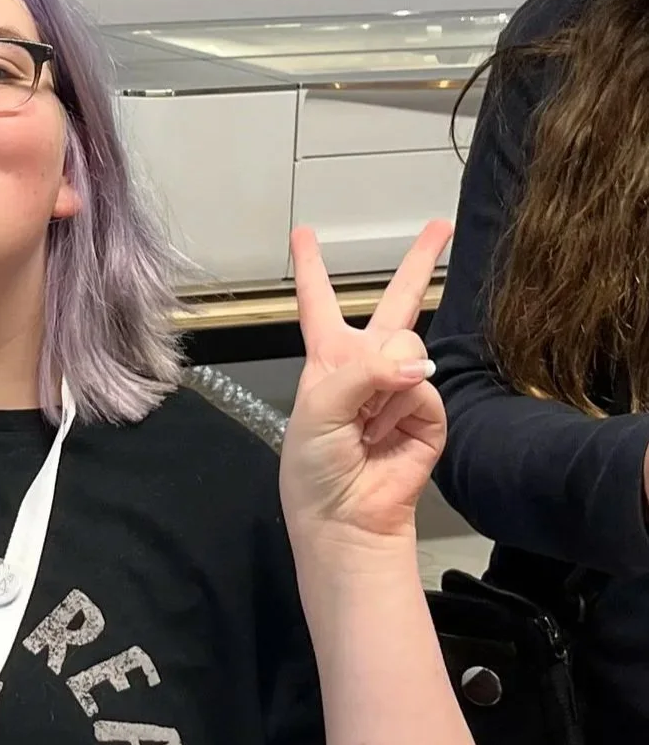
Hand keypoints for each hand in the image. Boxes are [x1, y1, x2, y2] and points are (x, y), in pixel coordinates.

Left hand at [282, 221, 449, 546]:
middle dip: (418, 263)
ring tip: (366, 425)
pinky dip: (405, 410)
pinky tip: (385, 434)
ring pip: (409, 348)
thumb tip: (417, 367)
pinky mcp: (428, 413)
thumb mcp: (317, 410)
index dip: (311, 268)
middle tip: (439, 227)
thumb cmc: (314, 467)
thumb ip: (363, 374)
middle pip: (396, 305)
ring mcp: (400, 387)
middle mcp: (365, 366)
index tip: (305, 233)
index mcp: (327, 360)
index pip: (318, 303)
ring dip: (385, 386)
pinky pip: (425, 389)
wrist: (345, 517)